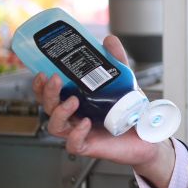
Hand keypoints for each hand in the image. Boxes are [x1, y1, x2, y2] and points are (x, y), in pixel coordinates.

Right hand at [31, 35, 174, 187]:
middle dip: (47, 93)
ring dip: (59, 111)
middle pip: (48, 108)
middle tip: (55, 80)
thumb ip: (115, 61)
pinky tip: (85, 122)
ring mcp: (79, 133)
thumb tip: (108, 40)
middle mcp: (74, 118)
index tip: (42, 72)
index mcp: (76, 102)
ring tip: (73, 100)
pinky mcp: (89, 147)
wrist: (147, 135)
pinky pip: (73, 144)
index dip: (40, 86)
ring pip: (55, 126)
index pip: (49, 95)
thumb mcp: (122, 82)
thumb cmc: (130, 112)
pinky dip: (76, 133)